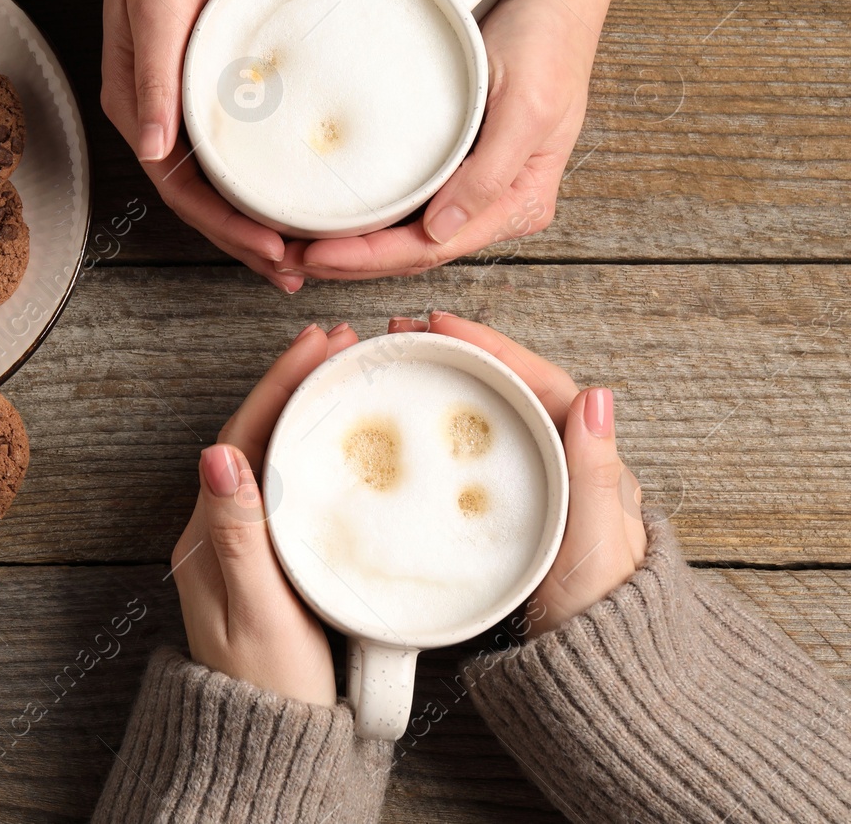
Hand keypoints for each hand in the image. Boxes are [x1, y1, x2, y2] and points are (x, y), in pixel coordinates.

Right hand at [94, 0, 302, 292]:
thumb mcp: (159, 7)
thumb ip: (154, 76)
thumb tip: (152, 145)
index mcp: (135, 108)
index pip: (180, 190)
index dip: (227, 227)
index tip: (273, 248)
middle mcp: (155, 119)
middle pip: (200, 202)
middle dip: (245, 242)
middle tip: (294, 271)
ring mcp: (176, 109)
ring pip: (215, 186)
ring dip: (252, 223)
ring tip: (296, 254)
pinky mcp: (200, 93)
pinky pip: (228, 155)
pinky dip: (255, 183)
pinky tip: (285, 195)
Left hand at [169, 321, 360, 703]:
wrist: (263, 747)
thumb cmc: (266, 688)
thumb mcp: (259, 611)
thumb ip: (242, 535)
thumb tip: (217, 454)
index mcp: (208, 532)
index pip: (240, 435)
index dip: (279, 384)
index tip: (317, 344)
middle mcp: (220, 529)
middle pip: (256, 435)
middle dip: (296, 383)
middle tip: (344, 342)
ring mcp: (243, 542)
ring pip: (274, 455)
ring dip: (306, 408)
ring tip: (346, 371)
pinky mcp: (269, 559)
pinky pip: (289, 484)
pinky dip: (314, 448)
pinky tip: (340, 437)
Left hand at [301, 0, 622, 279]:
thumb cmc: (547, 45)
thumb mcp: (527, 106)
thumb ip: (490, 173)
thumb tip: (445, 230)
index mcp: (519, 202)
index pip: (432, 248)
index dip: (371, 259)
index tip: (318, 255)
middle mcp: (494, 204)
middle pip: (413, 253)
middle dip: (353, 262)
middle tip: (291, 258)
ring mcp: (475, 188)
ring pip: (406, 237)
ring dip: (356, 247)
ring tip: (300, 247)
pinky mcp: (455, 167)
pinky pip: (406, 206)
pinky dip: (369, 219)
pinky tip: (333, 219)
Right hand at [387, 311, 647, 636]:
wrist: (593, 675)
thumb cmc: (601, 613)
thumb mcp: (596, 541)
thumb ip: (594, 473)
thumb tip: (598, 395)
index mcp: (589, 459)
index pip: (538, 381)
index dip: (489, 346)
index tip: (440, 324)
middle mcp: (563, 466)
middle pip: (507, 390)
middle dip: (458, 355)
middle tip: (403, 335)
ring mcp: (533, 490)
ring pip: (488, 420)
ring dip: (447, 387)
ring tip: (400, 365)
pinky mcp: (506, 516)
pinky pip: (472, 458)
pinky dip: (442, 433)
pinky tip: (411, 432)